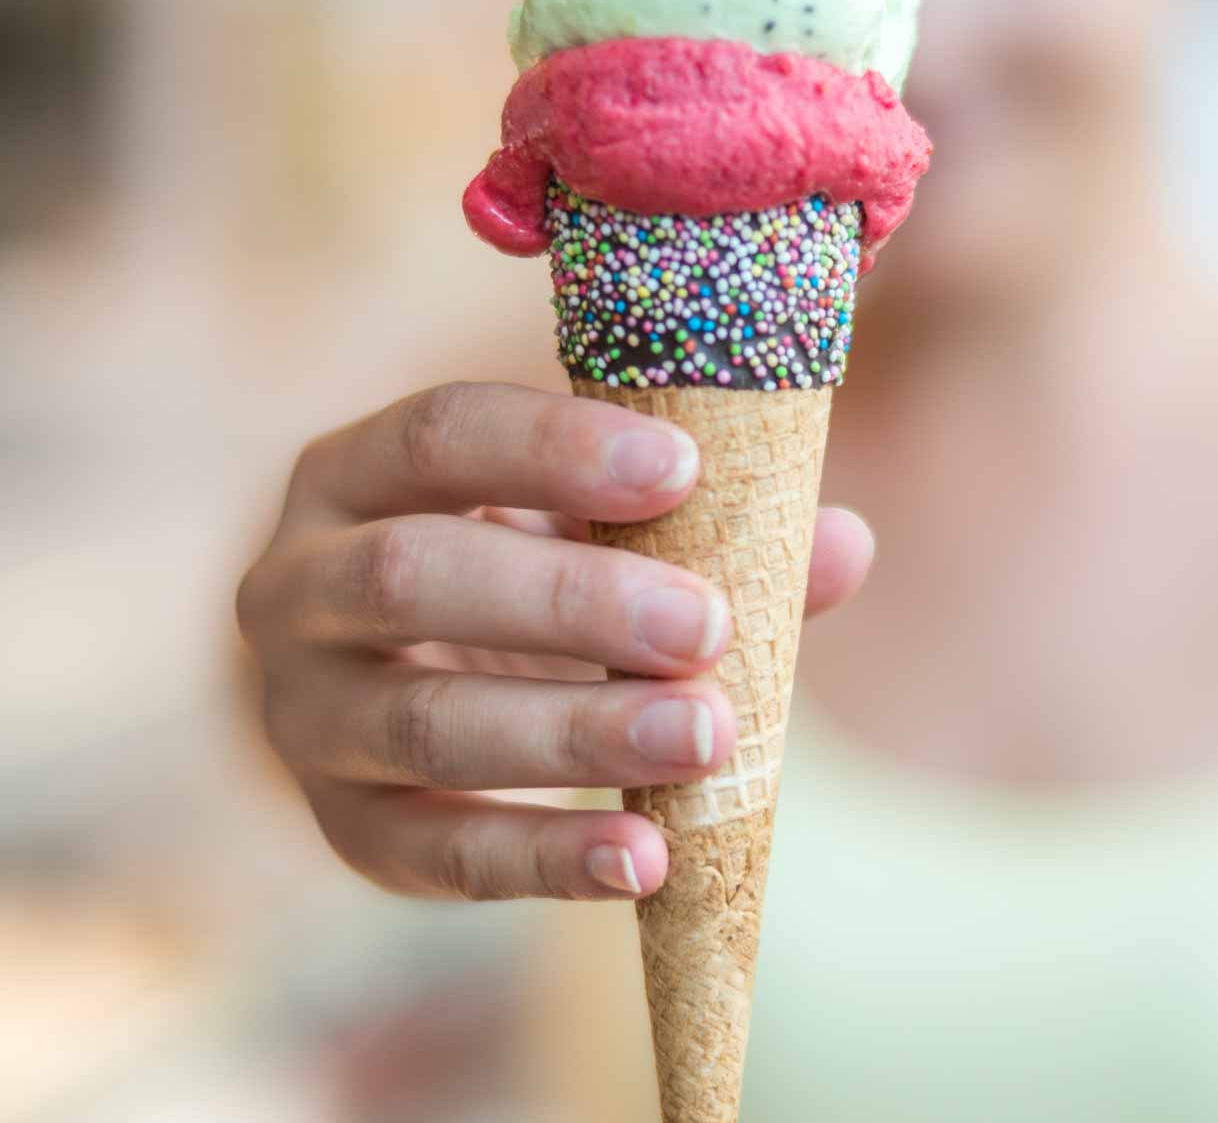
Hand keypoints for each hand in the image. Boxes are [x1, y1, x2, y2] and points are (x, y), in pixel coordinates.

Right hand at [235, 382, 871, 902]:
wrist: (402, 685)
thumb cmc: (522, 573)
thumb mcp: (593, 531)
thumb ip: (707, 532)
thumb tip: (844, 545)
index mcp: (356, 471)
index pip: (438, 433)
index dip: (555, 446)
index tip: (683, 467)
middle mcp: (298, 584)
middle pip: (413, 576)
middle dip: (569, 599)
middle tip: (704, 625)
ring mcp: (307, 716)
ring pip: (424, 723)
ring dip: (573, 733)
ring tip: (703, 737)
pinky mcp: (345, 829)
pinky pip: (436, 854)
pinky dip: (546, 859)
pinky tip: (646, 858)